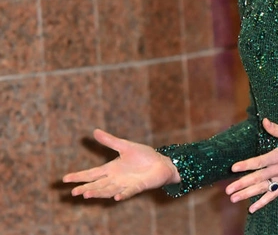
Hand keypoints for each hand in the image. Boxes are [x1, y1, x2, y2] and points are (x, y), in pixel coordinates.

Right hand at [62, 128, 180, 200]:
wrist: (161, 163)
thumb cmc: (143, 156)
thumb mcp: (125, 146)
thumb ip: (110, 141)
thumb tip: (94, 131)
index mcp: (111, 169)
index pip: (91, 174)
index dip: (79, 176)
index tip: (65, 179)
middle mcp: (116, 179)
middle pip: (97, 185)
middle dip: (86, 188)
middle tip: (74, 192)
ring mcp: (126, 184)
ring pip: (109, 190)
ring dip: (99, 193)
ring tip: (87, 195)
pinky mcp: (138, 187)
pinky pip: (129, 192)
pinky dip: (123, 194)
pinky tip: (116, 197)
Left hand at [225, 118, 277, 212]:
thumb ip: (275, 129)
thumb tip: (264, 120)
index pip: (259, 161)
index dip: (246, 165)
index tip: (234, 168)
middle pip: (258, 178)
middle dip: (242, 184)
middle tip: (228, 190)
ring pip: (263, 188)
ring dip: (248, 194)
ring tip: (234, 199)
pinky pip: (273, 195)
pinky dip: (262, 202)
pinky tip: (252, 208)